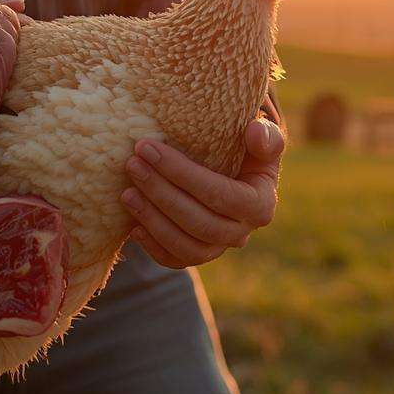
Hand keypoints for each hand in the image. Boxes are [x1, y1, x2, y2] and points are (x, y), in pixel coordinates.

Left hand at [121, 119, 283, 268]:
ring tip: (127, 194)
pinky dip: (153, 247)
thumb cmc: (247, 151)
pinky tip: (133, 227)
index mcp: (260, 205)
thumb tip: (254, 132)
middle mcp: (242, 233)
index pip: (222, 195)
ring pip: (188, 248)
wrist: (237, 172)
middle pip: (201, 223)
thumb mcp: (262, 139)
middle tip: (133, 165)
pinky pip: (175, 261)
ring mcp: (220, 248)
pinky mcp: (198, 254)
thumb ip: (266, 136)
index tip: (150, 148)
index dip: (184, 174)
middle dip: (162, 194)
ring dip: (154, 221)